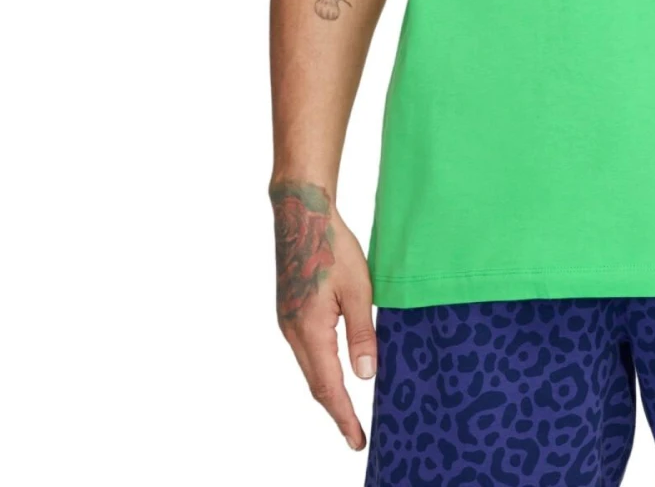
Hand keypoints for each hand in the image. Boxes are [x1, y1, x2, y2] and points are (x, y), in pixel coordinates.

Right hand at [269, 179, 378, 451]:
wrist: (301, 214)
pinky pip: (305, 352)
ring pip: (309, 368)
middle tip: (355, 434)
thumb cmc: (332, 246)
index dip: (343, 416)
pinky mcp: (289, 312)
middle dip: (336, 411)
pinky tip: (334, 370)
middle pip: (315, 383)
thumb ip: (362, 333)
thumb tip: (366, 375)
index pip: (328, 386)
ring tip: (348, 410)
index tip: (356, 439)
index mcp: (310, 329)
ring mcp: (288, 322)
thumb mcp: (358, 289)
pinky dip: (320, 369)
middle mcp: (293, 332)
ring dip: (328, 391)